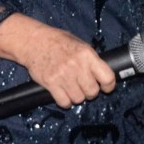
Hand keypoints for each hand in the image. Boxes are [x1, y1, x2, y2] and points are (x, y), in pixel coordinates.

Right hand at [0, 14, 115, 108]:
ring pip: (79, 99)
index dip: (109, 85)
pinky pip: (64, 102)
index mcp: (87, 54)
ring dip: (77, 96)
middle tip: (85, 86)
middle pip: (93, 92)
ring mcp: (63, 75)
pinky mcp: (51, 83)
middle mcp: (77, 65)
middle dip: (90, 92)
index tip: (106, 87)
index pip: (107, 77)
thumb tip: (102, 74)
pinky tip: (63, 93)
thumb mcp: (79, 44)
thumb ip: (90, 59)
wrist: (34, 41)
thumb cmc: (58, 41)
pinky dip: (65, 101)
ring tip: (72, 88)